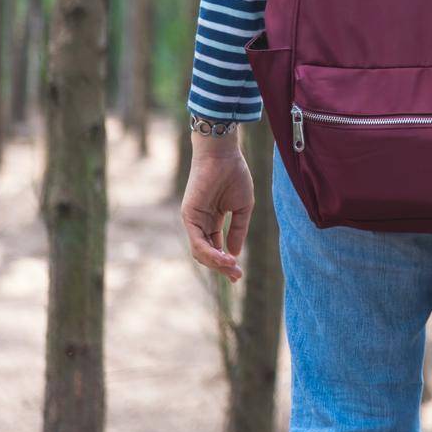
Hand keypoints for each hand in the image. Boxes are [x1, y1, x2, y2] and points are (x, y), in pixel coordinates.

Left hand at [180, 129, 252, 282]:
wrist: (224, 155)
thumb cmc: (234, 175)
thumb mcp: (242, 207)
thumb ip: (238, 230)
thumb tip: (234, 254)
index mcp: (213, 220)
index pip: (217, 247)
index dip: (227, 262)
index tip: (238, 274)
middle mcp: (201, 222)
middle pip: (208, 253)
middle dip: (222, 266)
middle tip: (237, 276)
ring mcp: (193, 220)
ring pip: (201, 251)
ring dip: (216, 263)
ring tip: (231, 267)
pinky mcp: (189, 216)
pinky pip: (197, 241)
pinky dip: (209, 252)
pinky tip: (223, 257)